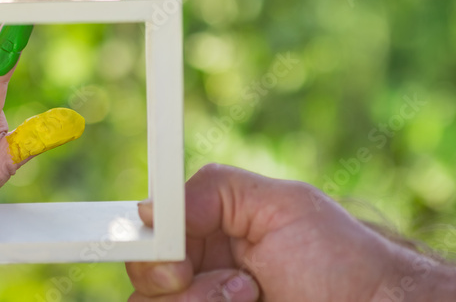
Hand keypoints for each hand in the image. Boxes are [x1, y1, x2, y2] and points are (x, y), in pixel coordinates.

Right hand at [126, 164, 455, 301]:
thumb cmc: (339, 258)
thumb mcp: (280, 203)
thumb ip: (211, 190)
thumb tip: (148, 209)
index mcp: (201, 236)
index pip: (143, 240)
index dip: (146, 251)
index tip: (175, 262)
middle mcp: (195, 277)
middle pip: (140, 286)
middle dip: (175, 285)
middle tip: (236, 284)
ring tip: (252, 298)